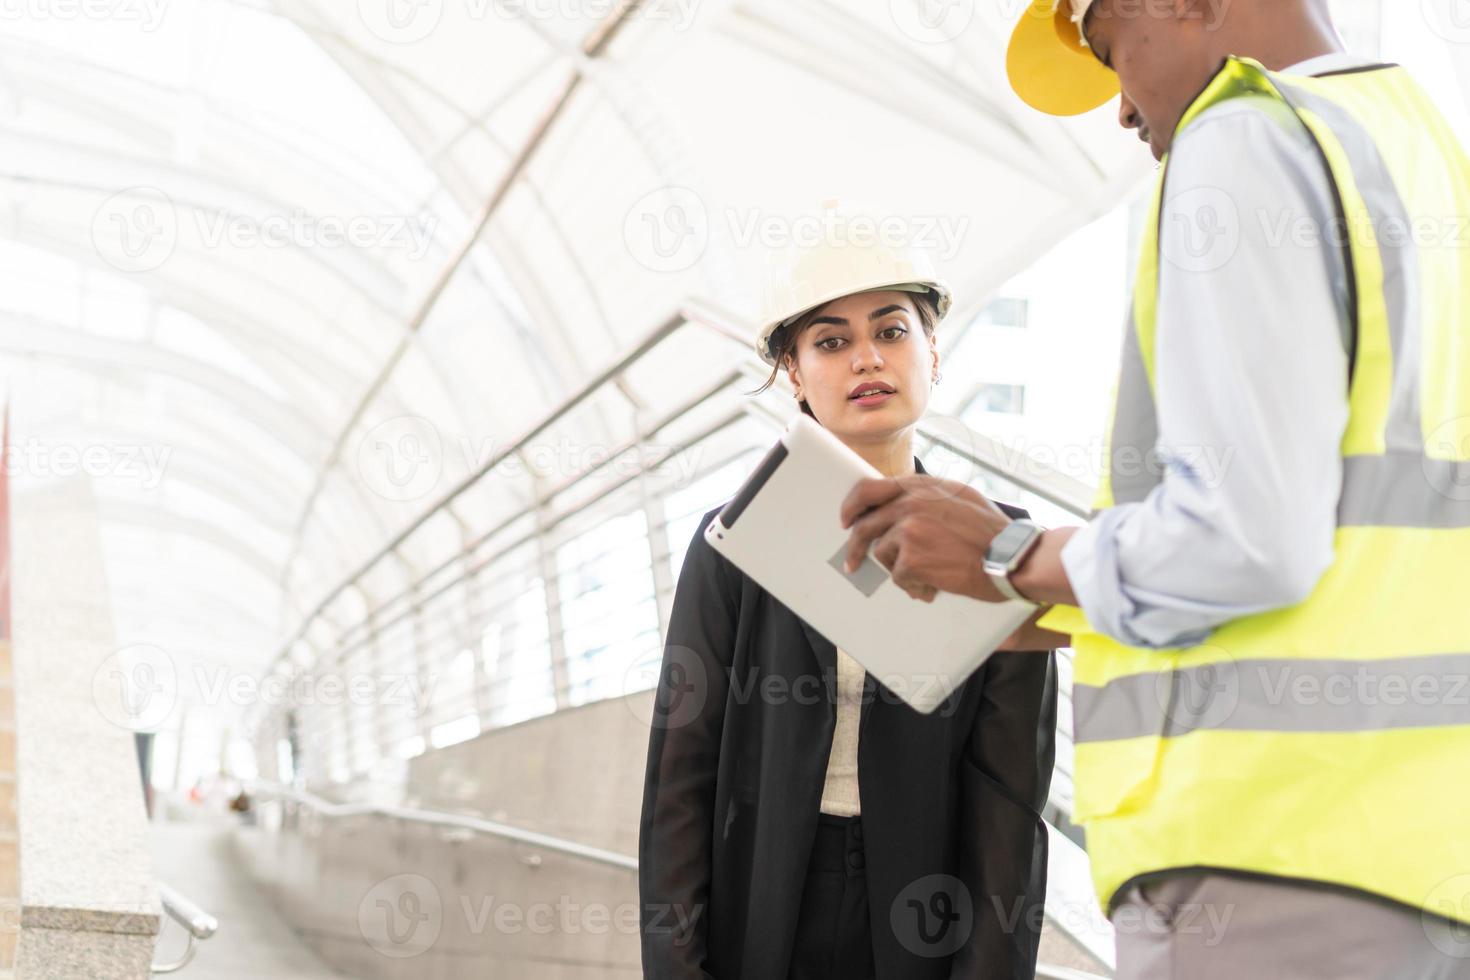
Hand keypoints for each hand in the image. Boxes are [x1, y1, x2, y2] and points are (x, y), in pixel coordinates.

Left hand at [839, 475, 1013, 601]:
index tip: (848, 520)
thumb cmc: (992, 533)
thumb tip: (901, 507)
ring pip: (884, 555)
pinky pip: (899, 577)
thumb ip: (928, 498)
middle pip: (865, 526)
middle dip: (857, 548)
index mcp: (922, 486)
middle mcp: (911, 503)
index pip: (870, 489)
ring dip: (901, 570)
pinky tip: (933, 586)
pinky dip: (914, 586)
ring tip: (927, 576)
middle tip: (853, 563)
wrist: (1011, 557)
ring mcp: (909, 530)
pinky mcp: (911, 558)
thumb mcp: (959, 497)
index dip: (853, 506)